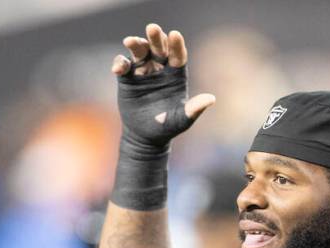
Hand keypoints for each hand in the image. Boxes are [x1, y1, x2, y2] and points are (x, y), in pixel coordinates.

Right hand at [113, 23, 214, 150]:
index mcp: (176, 74)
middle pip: (159, 48)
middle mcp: (160, 68)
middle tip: (152, 28)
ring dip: (135, 44)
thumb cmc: (167, 127)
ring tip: (130, 41)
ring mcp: (143, 70)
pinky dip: (120, 63)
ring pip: (140, 51)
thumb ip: (194, 109)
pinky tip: (118, 69)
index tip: (175, 34)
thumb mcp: (182, 119)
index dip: (176, 45)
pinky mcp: (127, 77)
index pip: (178, 55)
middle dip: (156, 38)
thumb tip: (211, 99)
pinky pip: (123, 65)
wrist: (146, 136)